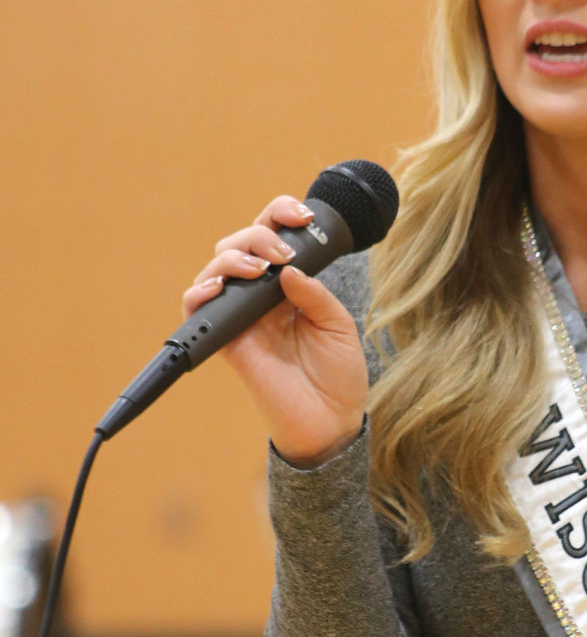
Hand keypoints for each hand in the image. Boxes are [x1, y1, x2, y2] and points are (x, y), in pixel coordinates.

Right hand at [182, 194, 368, 465]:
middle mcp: (261, 297)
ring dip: (233, 257)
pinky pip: (197, 309)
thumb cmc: (339, 375)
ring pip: (216, 269)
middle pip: (239, 245)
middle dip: (257, 236)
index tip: (300, 216)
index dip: (279, 216)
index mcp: (290, 286)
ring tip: (260, 269)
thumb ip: (315, 294)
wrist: (332, 421)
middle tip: (283, 255)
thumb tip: (288, 269)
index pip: (273, 238)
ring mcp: (242, 317)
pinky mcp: (227, 341)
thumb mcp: (339, 325)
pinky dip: (200, 291)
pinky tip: (218, 287)